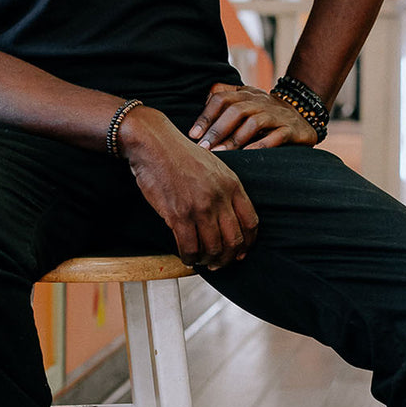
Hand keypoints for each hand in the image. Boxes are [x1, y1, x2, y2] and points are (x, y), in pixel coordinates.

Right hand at [119, 107, 258, 269]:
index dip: (247, 243)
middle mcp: (219, 198)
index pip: (251, 223)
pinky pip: (190, 247)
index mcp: (232, 184)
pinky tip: (187, 257)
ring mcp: (199, 207)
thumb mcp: (215, 166)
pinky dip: (190, 258)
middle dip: (228, 257)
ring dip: (208, 260)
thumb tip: (229, 219)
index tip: (240, 251)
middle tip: (219, 262)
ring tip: (202, 260)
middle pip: (234, 241)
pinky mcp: (178, 215)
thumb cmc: (181, 154)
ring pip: (213, 248)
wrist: (154, 144)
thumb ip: (225, 190)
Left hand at [188, 83, 318, 151]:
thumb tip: (200, 114)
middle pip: (235, 110)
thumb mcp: (246, 104)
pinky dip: (260, 146)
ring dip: (234, 139)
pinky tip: (247, 156)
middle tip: (203, 147)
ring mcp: (277, 115)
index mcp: (246, 94)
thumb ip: (224, 103)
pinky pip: (275, 137)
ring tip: (220, 153)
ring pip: (253, 122)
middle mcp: (261, 101)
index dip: (206, 115)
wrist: (304, 118)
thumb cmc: (266, 116)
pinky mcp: (291, 130)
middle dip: (217, 129)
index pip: (222, 98)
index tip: (193, 134)